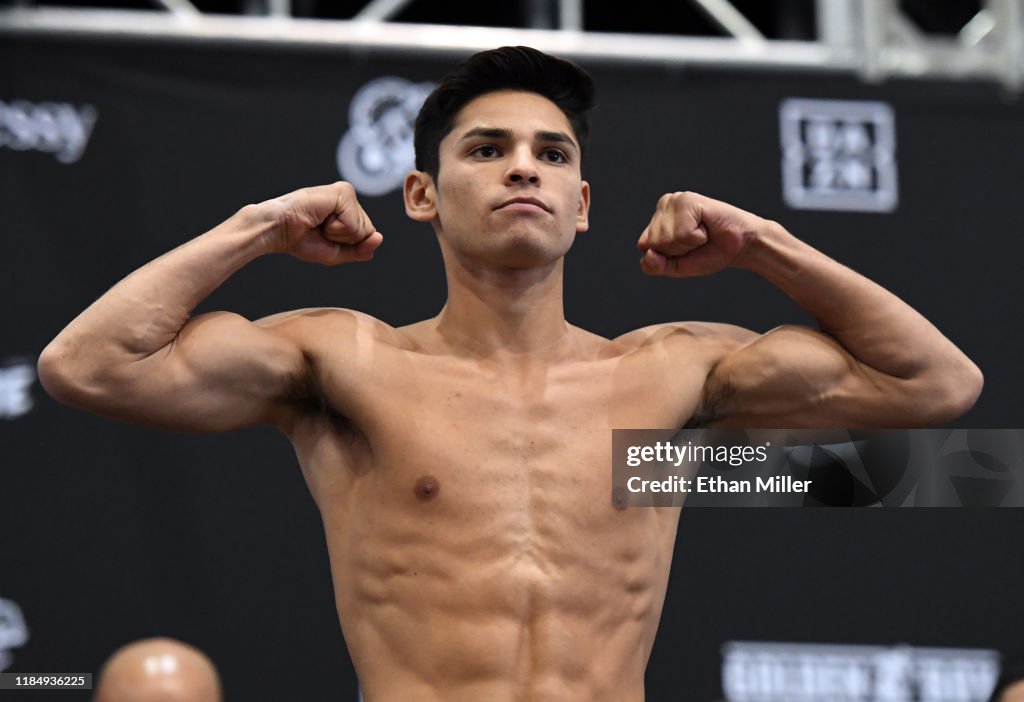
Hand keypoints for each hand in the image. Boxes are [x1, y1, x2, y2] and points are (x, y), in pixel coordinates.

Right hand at [259, 181, 382, 264]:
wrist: (278, 230)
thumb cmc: (301, 239)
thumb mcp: (336, 252)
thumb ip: (360, 250)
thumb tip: (379, 238)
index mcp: (349, 212)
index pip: (368, 236)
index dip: (348, 245)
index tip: (324, 236)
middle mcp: (350, 201)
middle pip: (368, 232)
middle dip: (344, 240)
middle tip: (320, 229)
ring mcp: (347, 194)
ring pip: (362, 229)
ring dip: (338, 234)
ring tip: (319, 223)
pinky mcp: (343, 192)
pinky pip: (353, 224)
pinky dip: (336, 228)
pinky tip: (320, 217)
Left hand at [637, 191, 764, 276]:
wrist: (740, 246)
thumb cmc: (709, 253)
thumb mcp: (677, 266)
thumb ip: (655, 266)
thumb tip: (649, 254)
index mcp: (656, 220)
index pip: (644, 247)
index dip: (666, 256)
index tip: (686, 249)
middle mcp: (663, 206)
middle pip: (654, 243)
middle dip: (678, 250)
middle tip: (697, 241)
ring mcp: (674, 200)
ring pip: (668, 239)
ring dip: (690, 243)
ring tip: (702, 233)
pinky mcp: (688, 200)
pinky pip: (684, 233)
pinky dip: (698, 237)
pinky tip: (707, 227)